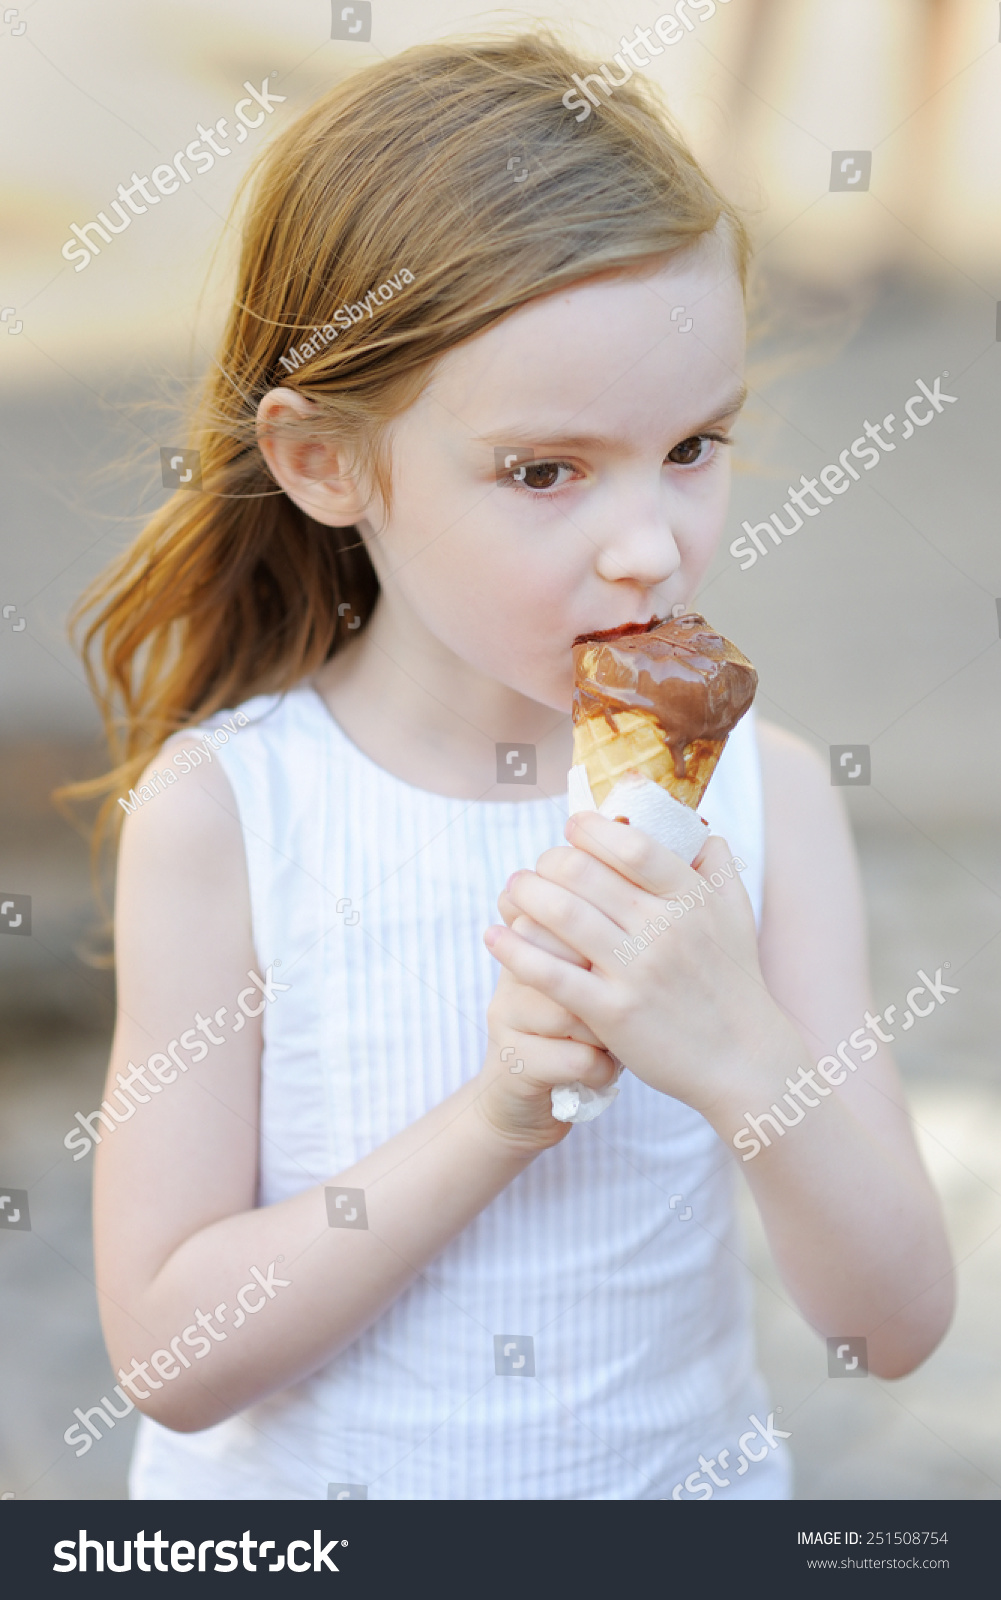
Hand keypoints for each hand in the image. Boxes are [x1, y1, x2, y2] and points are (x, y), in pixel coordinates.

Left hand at [484, 813, 802, 1128]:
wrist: (744, 1061)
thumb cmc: (735, 983)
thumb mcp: (737, 915)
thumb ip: (716, 865)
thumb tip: (693, 825)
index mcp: (692, 898)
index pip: (633, 845)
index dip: (592, 829)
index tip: (572, 826)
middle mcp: (665, 929)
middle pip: (585, 873)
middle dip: (548, 862)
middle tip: (536, 868)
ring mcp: (638, 971)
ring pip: (562, 915)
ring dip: (525, 896)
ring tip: (512, 892)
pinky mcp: (614, 1013)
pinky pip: (552, 974)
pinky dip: (515, 950)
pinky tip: (494, 937)